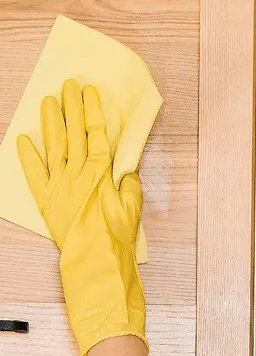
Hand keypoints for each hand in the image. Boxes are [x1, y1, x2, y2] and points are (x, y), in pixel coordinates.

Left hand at [17, 80, 147, 355]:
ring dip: (50, 122)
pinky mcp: (47, 203)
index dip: (94, 111)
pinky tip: (24, 140)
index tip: (91, 92)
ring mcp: (60, 188)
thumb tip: (125, 173)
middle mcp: (78, 176)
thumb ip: (129, 188)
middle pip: (73, 133)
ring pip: (53, 146)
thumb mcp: (133, 213)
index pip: (97, 134)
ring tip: (48, 101)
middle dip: (72, 107)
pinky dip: (28, 157)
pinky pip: (34, 175)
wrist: (98, 270)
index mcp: (101, 175)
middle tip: (69, 85)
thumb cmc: (118, 245)